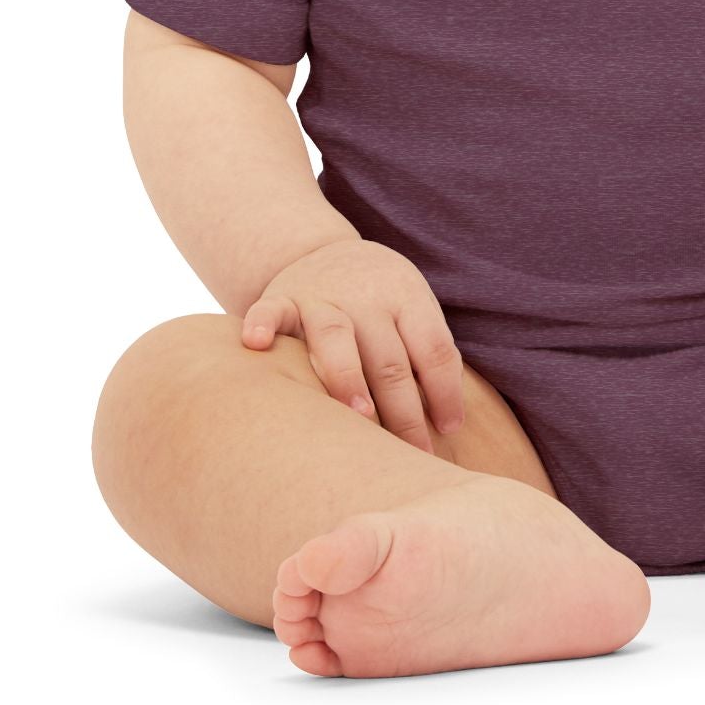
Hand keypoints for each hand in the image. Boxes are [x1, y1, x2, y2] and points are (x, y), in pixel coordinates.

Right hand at [239, 237, 465, 453]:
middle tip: (412, 452)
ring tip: (359, 416)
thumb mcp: (412, 309)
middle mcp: (365, 297)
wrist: (325, 252)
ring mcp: (322, 298)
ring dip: (347, 378)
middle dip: (403, 411)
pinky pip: (269, 310)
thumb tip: (450, 423)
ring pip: (335, 339)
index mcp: (406, 297)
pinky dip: (261, 324)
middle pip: (389, 359)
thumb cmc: (380, 299)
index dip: (444, 391)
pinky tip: (254, 344)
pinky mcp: (283, 298)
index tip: (449, 430)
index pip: (432, 349)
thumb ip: (429, 352)